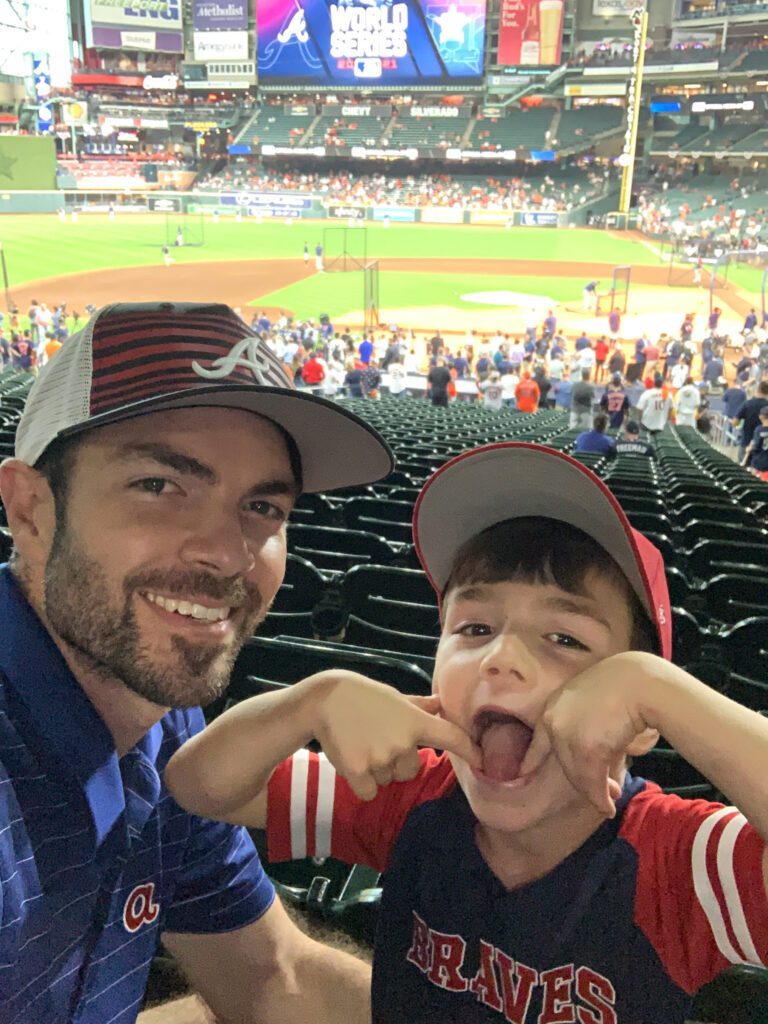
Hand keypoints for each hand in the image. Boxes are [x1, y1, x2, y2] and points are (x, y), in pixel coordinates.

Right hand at [306, 673, 481, 800]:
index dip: (470, 751)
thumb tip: (442, 704)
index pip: (451, 738)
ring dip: (378, 770)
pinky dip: (362, 782)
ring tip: (362, 745)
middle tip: (378, 740)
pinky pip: (370, 790)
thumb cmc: (362, 696)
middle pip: (410, 769)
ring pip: (388, 780)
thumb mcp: (395, 697)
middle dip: (397, 760)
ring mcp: (380, 759)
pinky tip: (352, 759)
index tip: (484, 761)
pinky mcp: (358, 772)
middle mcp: (402, 742)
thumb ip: (420, 706)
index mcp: (414, 721)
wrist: (324, 700)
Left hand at [518, 654, 656, 817]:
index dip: (532, 759)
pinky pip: (592, 782)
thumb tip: (594, 754)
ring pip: (578, 775)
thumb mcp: (594, 700)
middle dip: (584, 781)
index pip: (538, 739)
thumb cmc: (624, 686)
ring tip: (612, 798)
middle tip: (608, 792)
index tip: (523, 773)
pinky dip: (600, 797)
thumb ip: (585, 725)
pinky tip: (608, 807)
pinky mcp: (586, 749)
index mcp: (553, 705)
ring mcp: (567, 735)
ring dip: (595, 792)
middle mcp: (554, 721)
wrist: (640, 682)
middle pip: (564, 763)